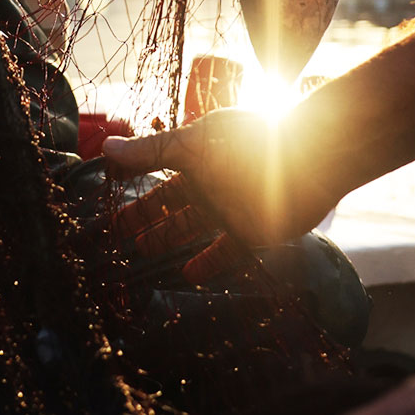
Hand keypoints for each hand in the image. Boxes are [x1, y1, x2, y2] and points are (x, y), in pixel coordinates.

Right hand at [104, 107, 344, 280]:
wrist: (308, 158)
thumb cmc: (249, 141)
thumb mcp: (192, 142)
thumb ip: (151, 150)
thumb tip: (107, 147)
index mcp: (198, 154)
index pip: (157, 170)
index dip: (134, 183)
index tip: (110, 197)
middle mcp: (212, 181)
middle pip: (172, 203)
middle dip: (146, 216)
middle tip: (119, 233)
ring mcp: (231, 207)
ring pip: (193, 226)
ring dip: (168, 238)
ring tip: (141, 251)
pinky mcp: (251, 231)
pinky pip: (225, 251)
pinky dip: (208, 262)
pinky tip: (188, 273)